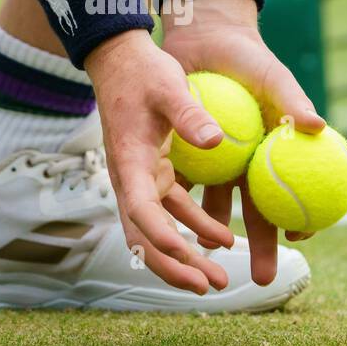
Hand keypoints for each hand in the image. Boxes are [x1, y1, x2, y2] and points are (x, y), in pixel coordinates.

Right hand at [84, 30, 236, 293]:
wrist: (122, 58)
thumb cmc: (145, 71)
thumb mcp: (169, 87)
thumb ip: (190, 115)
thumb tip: (216, 141)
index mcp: (130, 163)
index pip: (141, 212)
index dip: (162, 238)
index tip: (189, 255)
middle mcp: (130, 179)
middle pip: (144, 237)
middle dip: (174, 267)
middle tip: (208, 287)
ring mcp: (140, 179)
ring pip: (159, 231)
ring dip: (187, 256)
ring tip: (221, 279)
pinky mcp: (153, 173)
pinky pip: (173, 210)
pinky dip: (195, 228)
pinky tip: (224, 239)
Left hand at [160, 0, 326, 283]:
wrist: (205, 36)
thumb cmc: (249, 58)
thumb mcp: (273, 78)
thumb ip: (293, 102)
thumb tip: (318, 127)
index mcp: (271, 152)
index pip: (290, 194)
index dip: (299, 219)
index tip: (302, 237)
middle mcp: (243, 164)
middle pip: (254, 214)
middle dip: (260, 248)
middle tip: (265, 279)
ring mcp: (212, 162)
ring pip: (214, 208)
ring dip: (213, 237)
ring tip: (214, 268)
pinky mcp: (183, 154)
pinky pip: (181, 184)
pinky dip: (180, 208)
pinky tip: (175, 232)